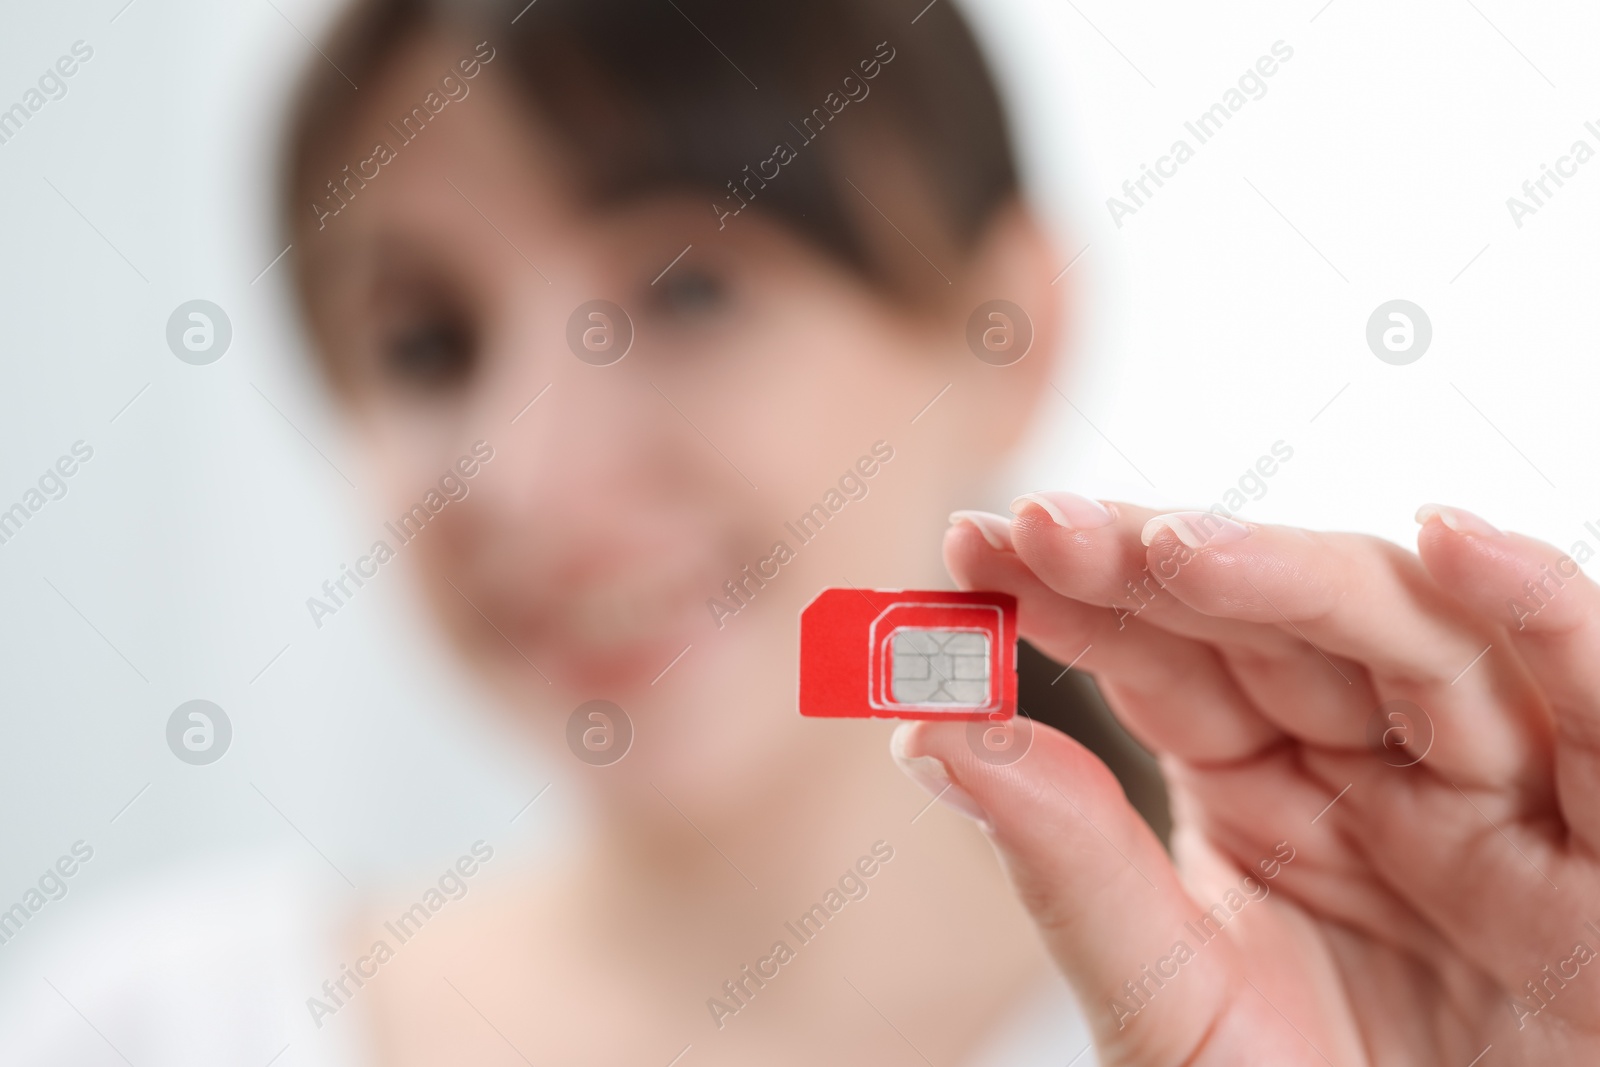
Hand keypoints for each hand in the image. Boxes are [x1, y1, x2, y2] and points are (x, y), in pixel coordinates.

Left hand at [892, 496, 1599, 1065]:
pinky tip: (1451, 545)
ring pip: (1417, 638)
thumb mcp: (1172, 1007)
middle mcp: (1377, 768)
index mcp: (1264, 793)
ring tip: (1174, 546)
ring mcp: (1498, 793)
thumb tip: (929, 727)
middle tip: (1041, 526)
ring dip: (1300, 576)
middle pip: (1275, 623)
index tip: (972, 548)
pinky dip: (1542, 612)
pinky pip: (1597, 701)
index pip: (1164, 658)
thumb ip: (1073, 871)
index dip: (1074, 596)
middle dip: (1157, 563)